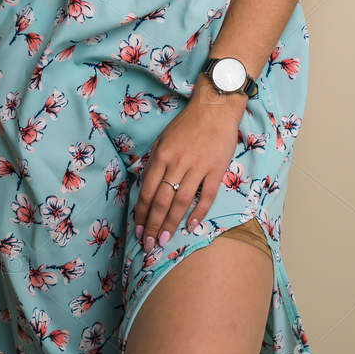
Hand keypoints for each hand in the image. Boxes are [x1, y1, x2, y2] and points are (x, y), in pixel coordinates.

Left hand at [132, 76, 248, 251]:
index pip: (146, 191)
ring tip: (165, 240)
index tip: (138, 230)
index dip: (141, 213)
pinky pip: (206, 195)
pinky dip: (199, 212)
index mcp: (161, 156)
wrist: (215, 109)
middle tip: (149, 244)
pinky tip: (191, 225)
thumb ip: (154, 162)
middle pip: (161, 200)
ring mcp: (197, 167)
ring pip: (181, 201)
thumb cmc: (187, 124)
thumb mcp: (163, 139)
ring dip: (171, 223)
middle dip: (153, 225)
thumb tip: (145, 186)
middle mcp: (177, 163)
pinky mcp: (216, 169)